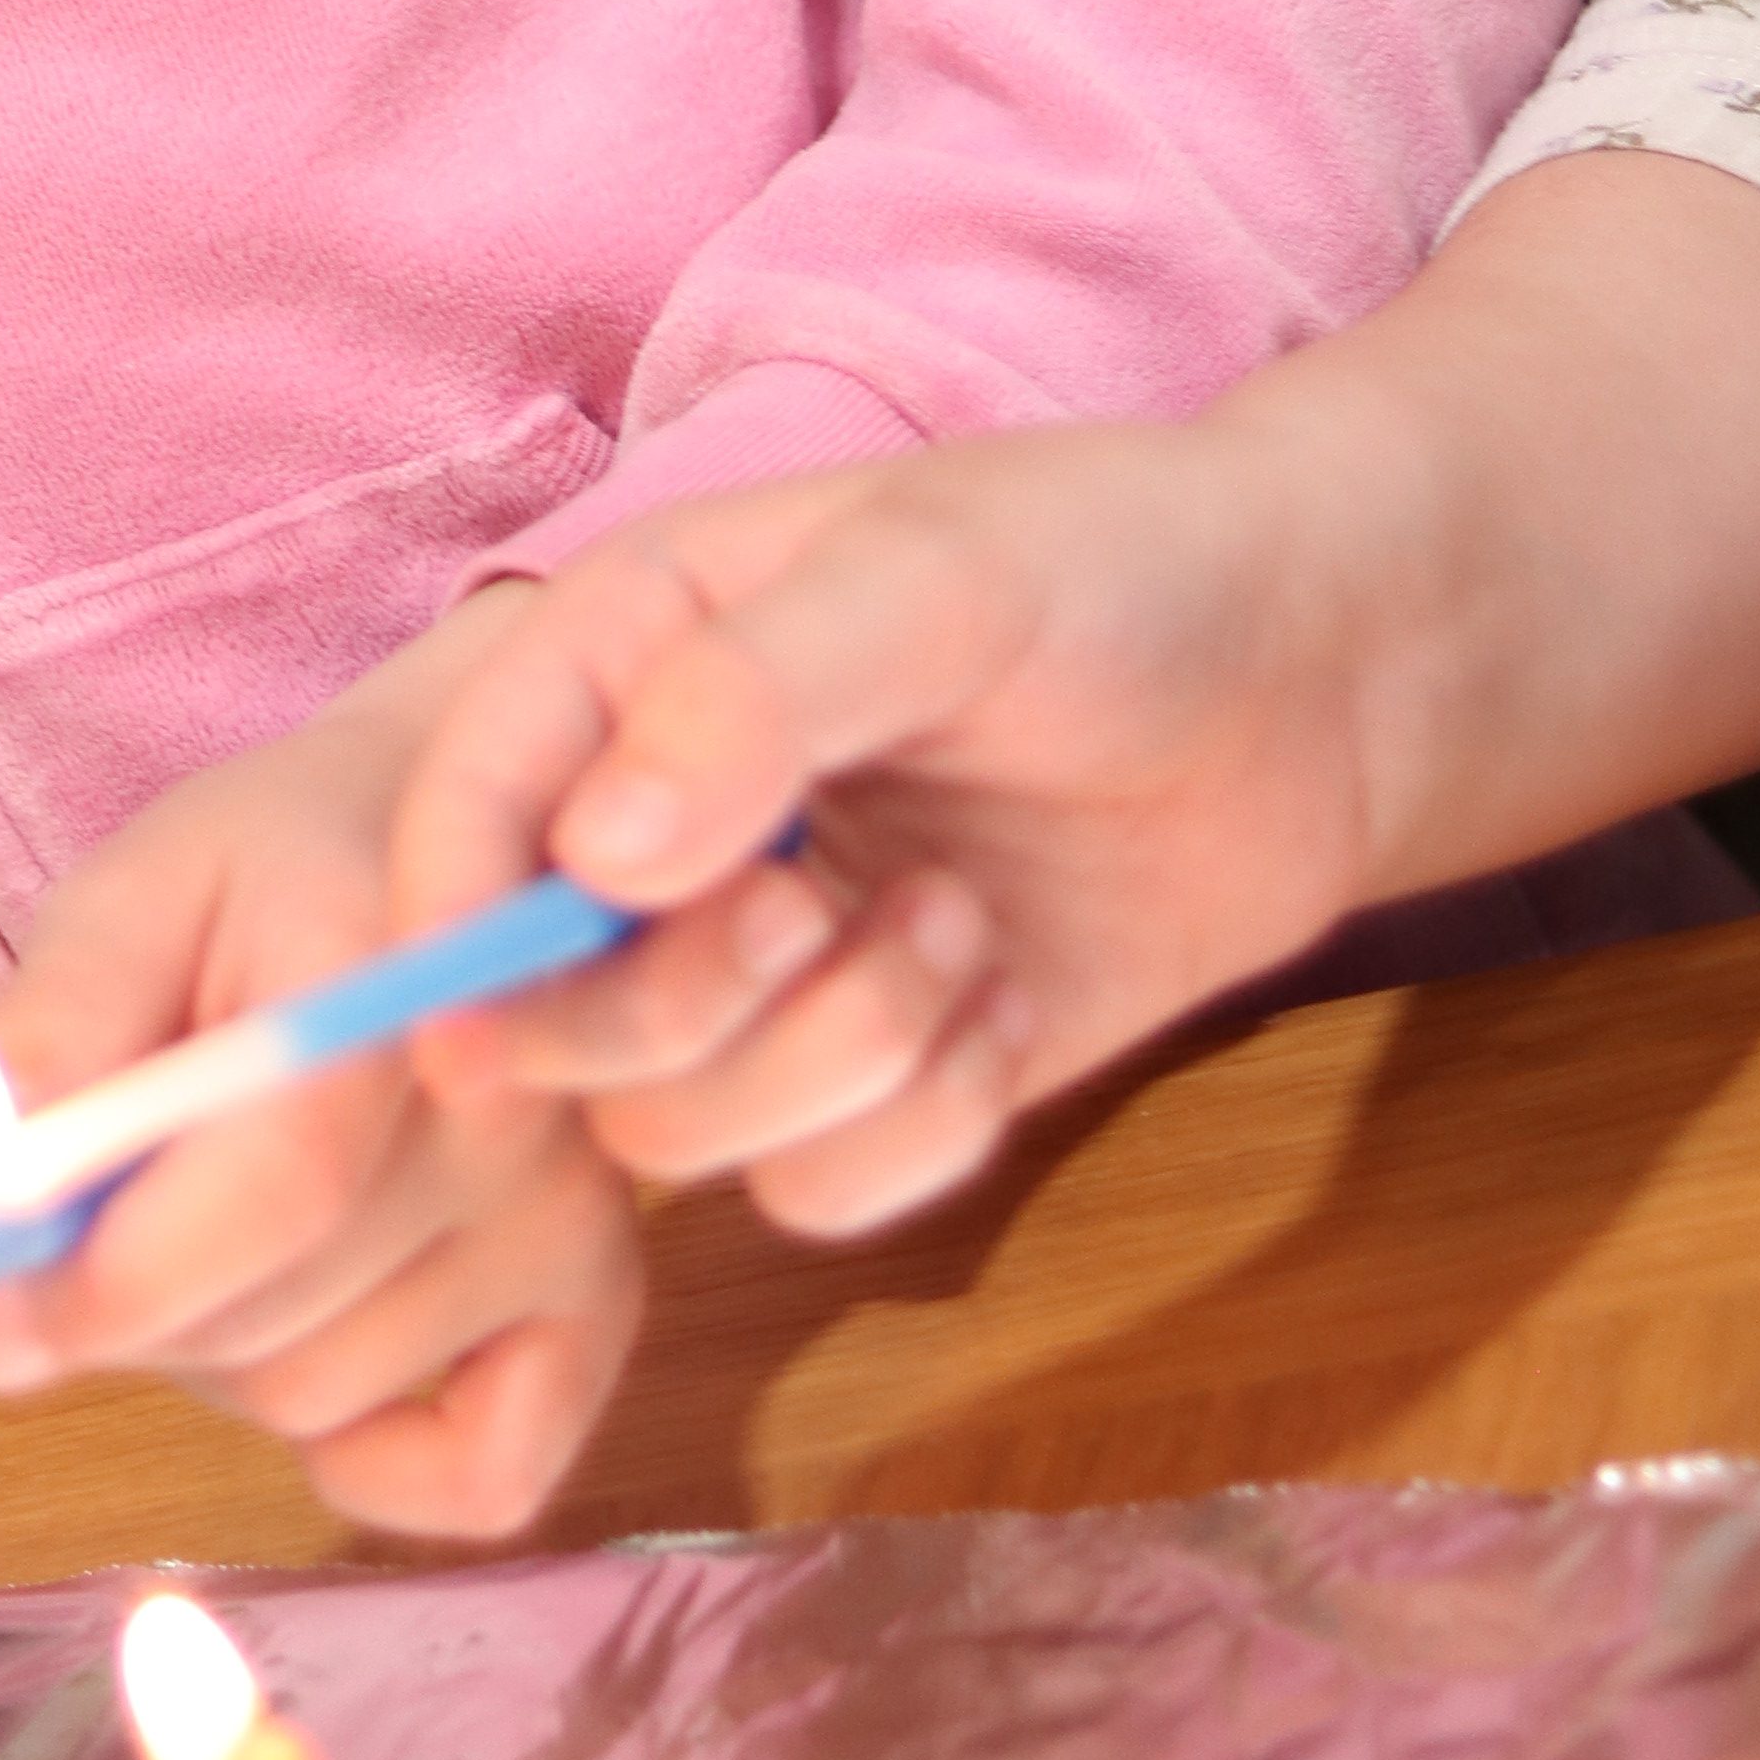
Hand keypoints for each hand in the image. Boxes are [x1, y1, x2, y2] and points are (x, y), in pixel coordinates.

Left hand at [0, 596, 648, 1541]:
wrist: (450, 845)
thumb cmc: (267, 870)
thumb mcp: (132, 893)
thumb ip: (53, 1032)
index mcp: (400, 974)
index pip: (279, 1187)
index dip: (118, 1280)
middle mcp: (515, 1107)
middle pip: (281, 1319)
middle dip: (132, 1307)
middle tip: (91, 1224)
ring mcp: (574, 1212)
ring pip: (326, 1397)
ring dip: (219, 1352)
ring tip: (209, 1221)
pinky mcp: (601, 1298)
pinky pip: (482, 1477)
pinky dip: (370, 1463)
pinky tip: (308, 1346)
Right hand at [388, 157, 1759, 1237]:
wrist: (1317, 670)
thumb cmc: (1115, 567)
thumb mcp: (935, 579)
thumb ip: (756, 698)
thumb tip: (598, 855)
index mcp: (623, 666)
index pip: (459, 810)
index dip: (441, 925)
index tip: (472, 1010)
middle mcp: (659, 827)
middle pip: (541, 1016)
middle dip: (671, 1004)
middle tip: (804, 914)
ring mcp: (761, 963)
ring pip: (676, 1127)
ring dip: (828, 1058)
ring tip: (955, 929)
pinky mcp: (869, 1070)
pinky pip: (817, 1192)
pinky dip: (916, 1127)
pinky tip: (1002, 999)